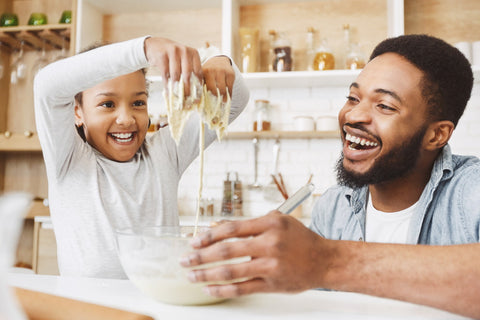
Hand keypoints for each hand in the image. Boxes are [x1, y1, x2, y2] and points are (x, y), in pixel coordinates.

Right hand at [144, 37, 201, 95]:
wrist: (155, 46)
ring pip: (176, 75)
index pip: (198, 72)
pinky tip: (168, 91)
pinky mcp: (162, 56)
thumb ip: (190, 72)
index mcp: (193, 53)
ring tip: (177, 97)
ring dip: (176, 88)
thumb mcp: (184, 60)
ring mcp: (173, 52)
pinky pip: (165, 74)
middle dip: (187, 89)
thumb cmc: (173, 56)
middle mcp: (185, 51)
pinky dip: (167, 84)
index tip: (197, 96)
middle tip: (187, 100)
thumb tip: (194, 92)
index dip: (198, 86)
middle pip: (187, 74)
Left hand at [181, 211, 327, 297]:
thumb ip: (249, 224)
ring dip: (206, 274)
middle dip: (201, 256)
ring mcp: (271, 265)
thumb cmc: (299, 239)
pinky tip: (209, 288)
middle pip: (227, 250)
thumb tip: (218, 227)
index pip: (232, 228)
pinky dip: (222, 289)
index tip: (194, 241)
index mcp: (270, 224)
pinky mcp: (272, 283)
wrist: (324, 260)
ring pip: (231, 271)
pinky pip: (242, 288)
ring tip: (191, 275)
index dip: (209, 235)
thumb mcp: (277, 221)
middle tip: (185, 259)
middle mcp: (270, 243)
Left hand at [202, 56, 234, 100]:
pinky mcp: (231, 74)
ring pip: (223, 89)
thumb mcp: (203, 75)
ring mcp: (222, 71)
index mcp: (204, 71)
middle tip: (215, 104)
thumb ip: (201, 85)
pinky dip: (229, 94)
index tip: (207, 103)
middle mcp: (213, 70)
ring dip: (223, 97)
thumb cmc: (209, 72)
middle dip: (215, 97)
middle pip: (214, 89)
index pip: (205, 86)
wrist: (220, 61)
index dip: (206, 95)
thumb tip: (199, 101)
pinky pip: (230, 88)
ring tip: (222, 102)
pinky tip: (228, 98)